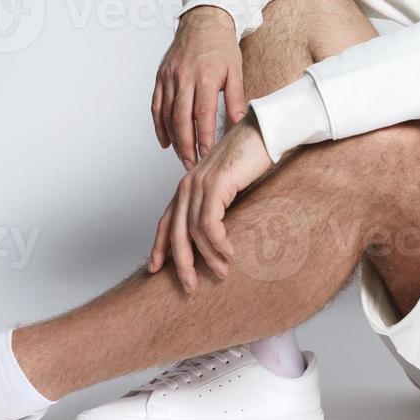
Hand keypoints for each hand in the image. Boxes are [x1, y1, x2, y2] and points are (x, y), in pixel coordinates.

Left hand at [147, 115, 274, 292]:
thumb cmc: (250, 158)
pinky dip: (218, 243)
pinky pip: (210, 223)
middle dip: (180, 264)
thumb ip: (217, 205)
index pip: (166, 221)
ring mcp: (199, 184)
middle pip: (174, 232)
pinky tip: (229, 253)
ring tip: (221, 272)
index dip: (159, 247)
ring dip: (208, 257)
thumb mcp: (228, 186)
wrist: (263, 132)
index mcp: (187, 187)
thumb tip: (217, 233)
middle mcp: (187, 186)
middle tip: (189, 287)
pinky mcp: (215, 184)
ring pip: (193, 231)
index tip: (155, 269)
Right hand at [153, 6, 247, 170]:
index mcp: (205, 77)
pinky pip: (156, 106)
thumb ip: (235, 99)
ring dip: (173, 139)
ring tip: (182, 156)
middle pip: (181, 119)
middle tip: (191, 164)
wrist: (203, 21)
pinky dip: (159, 125)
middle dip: (186, 145)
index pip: (202, 115)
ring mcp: (169, 78)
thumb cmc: (222, 46)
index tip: (207, 155)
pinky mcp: (161, 77)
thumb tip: (238, 124)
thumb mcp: (235, 71)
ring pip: (166, 115)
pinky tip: (165, 141)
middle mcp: (184, 78)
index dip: (203, 138)